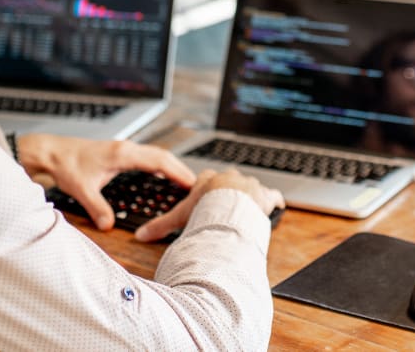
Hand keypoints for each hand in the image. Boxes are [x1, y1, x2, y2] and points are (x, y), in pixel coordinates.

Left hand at [16, 134, 194, 230]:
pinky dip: (158, 166)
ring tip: (183, 182)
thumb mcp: (83, 190)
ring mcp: (123, 149)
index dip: (177, 173)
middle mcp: (126, 148)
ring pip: (155, 155)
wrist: (51, 152)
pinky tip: (160, 177)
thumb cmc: (66, 164)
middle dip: (180, 170)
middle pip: (162, 156)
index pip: (159, 161)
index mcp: (123, 154)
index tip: (192, 184)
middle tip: (195, 186)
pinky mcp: (119, 153)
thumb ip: (98, 209)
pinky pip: (146, 157)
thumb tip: (109, 226)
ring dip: (170, 167)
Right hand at [135, 168, 283, 242]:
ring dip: (248, 197)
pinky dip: (273, 202)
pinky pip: (272, 196)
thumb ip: (160, 226)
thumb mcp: (179, 218)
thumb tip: (139, 236)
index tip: (205, 199)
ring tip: (245, 212)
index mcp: (208, 180)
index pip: (205, 180)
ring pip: (249, 188)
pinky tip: (275, 207)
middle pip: (228, 181)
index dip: (205, 190)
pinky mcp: (264, 194)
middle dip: (228, 191)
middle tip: (225, 207)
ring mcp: (248, 184)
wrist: (229, 209)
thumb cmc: (204, 211)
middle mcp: (229, 177)